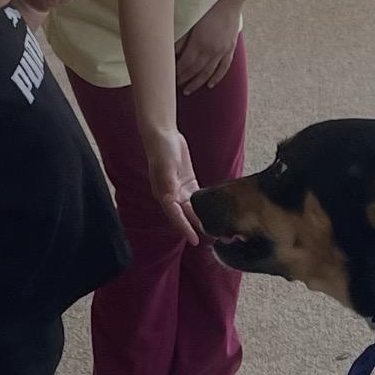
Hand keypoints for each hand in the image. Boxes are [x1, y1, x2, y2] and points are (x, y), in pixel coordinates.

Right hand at [145, 128, 200, 245]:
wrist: (163, 135)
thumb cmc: (161, 151)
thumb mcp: (166, 167)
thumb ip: (169, 182)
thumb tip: (172, 198)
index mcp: (164, 194)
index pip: (176, 216)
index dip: (185, 228)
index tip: (195, 240)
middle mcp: (171, 195)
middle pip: (185, 216)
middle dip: (195, 227)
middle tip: (210, 238)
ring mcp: (179, 189)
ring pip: (191, 208)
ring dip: (200, 218)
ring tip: (213, 228)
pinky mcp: (187, 181)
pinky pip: (195, 197)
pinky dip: (202, 204)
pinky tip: (211, 210)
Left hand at [175, 0, 242, 95]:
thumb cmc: (207, 6)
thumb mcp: (191, 21)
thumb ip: (182, 38)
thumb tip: (173, 53)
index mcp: (200, 43)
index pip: (186, 64)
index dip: (178, 73)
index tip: (169, 79)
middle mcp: (212, 50)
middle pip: (196, 71)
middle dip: (185, 80)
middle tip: (175, 87)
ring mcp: (222, 51)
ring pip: (209, 72)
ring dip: (198, 82)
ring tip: (188, 90)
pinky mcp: (230, 48)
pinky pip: (224, 67)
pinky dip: (217, 77)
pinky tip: (210, 84)